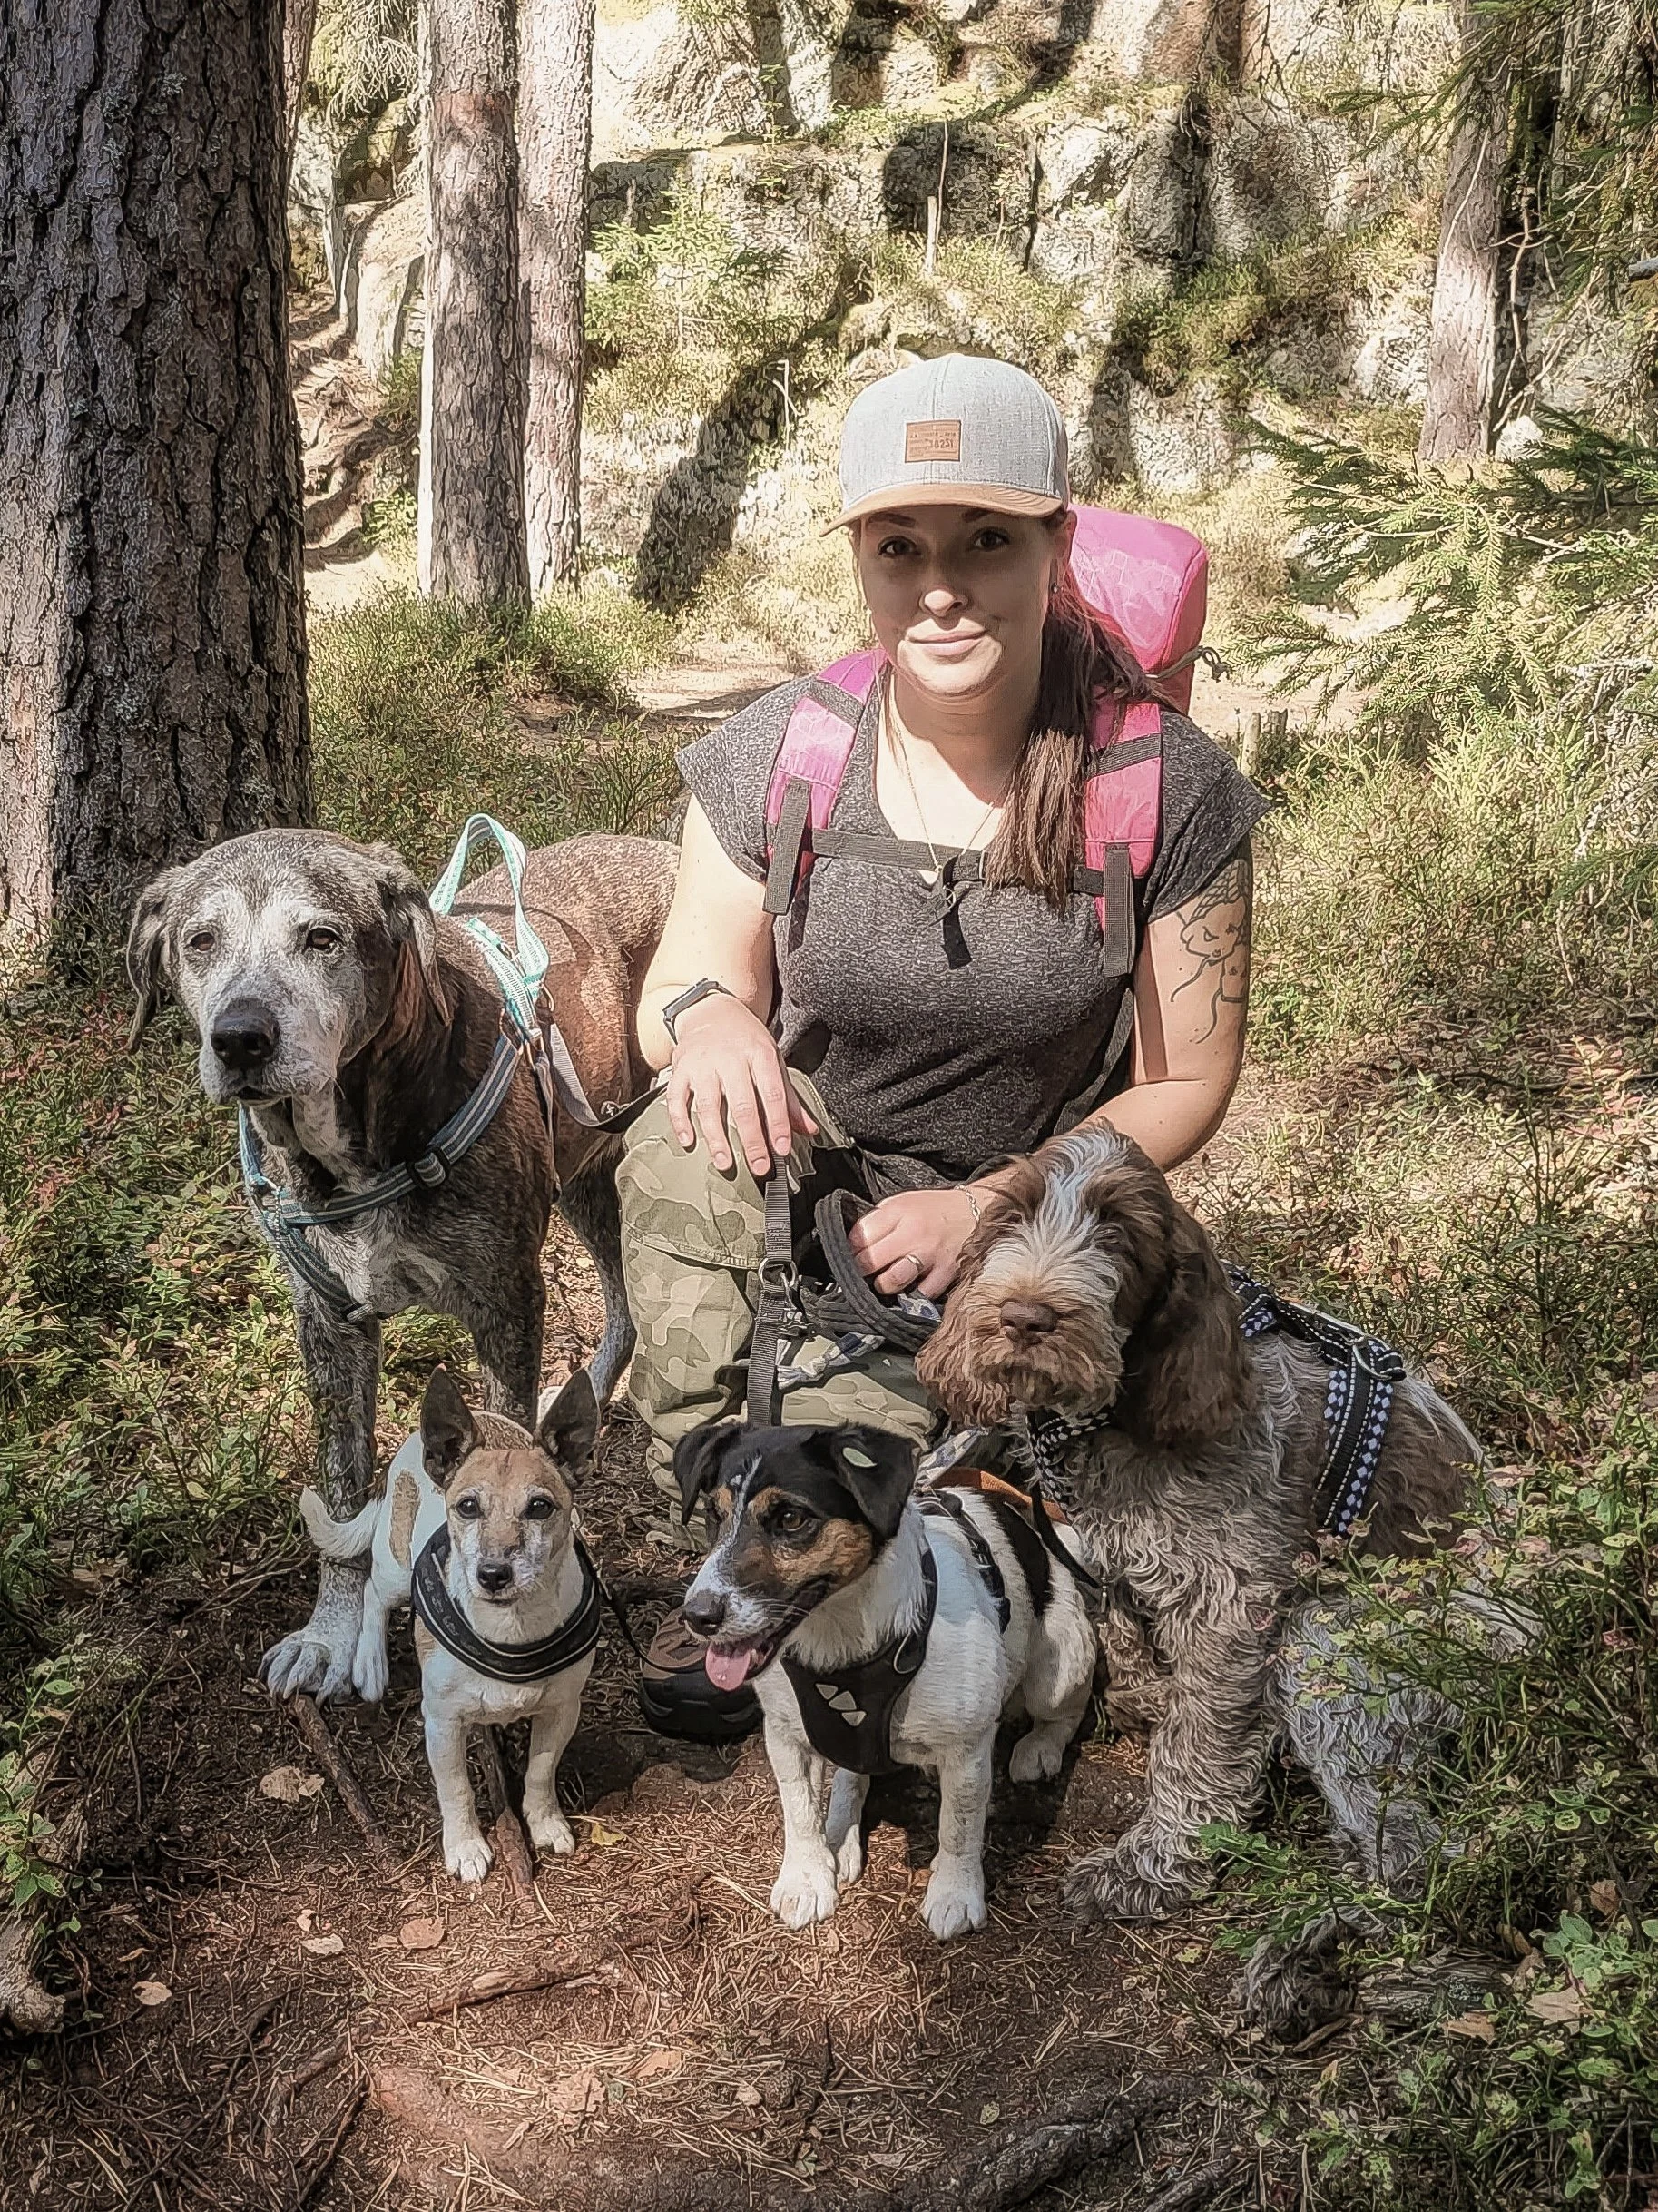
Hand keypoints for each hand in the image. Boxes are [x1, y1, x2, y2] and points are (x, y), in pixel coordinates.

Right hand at [665, 994, 818, 1176]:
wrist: (710, 1011)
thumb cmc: (746, 1040)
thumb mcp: (773, 1060)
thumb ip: (789, 1098)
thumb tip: (808, 1130)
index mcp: (760, 1055)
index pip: (772, 1094)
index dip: (778, 1124)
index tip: (782, 1149)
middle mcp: (731, 1059)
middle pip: (742, 1105)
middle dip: (752, 1140)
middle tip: (760, 1167)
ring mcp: (702, 1065)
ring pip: (709, 1106)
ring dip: (716, 1138)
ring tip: (725, 1162)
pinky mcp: (680, 1070)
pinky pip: (676, 1099)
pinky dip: (680, 1121)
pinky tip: (688, 1141)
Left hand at [846, 1185, 978, 1299]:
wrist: (976, 1211)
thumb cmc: (935, 1209)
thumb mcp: (902, 1202)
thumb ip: (877, 1221)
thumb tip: (854, 1246)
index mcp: (898, 1211)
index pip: (859, 1237)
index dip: (849, 1251)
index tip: (851, 1256)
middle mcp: (913, 1233)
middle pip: (870, 1261)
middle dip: (860, 1270)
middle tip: (863, 1272)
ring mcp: (930, 1255)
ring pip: (892, 1281)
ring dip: (883, 1285)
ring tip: (884, 1282)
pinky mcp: (946, 1273)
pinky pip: (921, 1294)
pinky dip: (912, 1295)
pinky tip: (910, 1288)